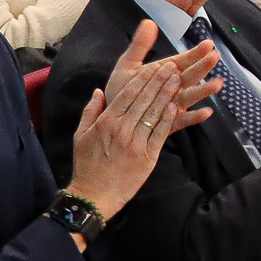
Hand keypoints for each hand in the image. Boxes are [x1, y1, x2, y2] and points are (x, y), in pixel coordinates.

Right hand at [67, 21, 219, 219]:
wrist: (94, 194)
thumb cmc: (87, 165)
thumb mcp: (81, 135)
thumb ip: (91, 111)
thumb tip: (98, 91)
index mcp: (106, 122)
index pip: (127, 94)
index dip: (143, 79)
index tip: (155, 66)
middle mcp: (122, 129)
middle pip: (144, 100)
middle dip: (159, 81)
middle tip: (172, 66)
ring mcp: (136, 142)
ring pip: (155, 113)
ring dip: (168, 94)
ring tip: (179, 79)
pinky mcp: (148, 156)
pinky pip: (161, 133)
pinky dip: (169, 118)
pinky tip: (177, 105)